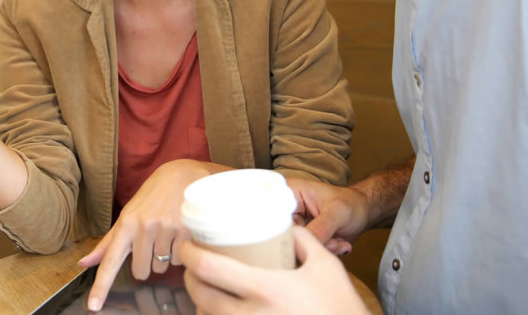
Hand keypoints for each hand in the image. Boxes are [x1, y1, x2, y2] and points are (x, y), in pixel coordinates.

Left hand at [79, 160, 225, 310]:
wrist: (183, 175)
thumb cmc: (152, 198)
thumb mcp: (128, 216)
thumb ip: (108, 243)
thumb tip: (83, 263)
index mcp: (126, 224)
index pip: (111, 261)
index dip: (101, 286)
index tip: (93, 307)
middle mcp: (144, 227)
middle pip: (142, 272)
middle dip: (148, 261)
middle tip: (153, 240)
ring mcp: (165, 229)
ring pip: (162, 267)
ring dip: (166, 256)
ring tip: (168, 232)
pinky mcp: (186, 231)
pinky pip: (180, 260)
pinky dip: (180, 252)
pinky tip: (180, 233)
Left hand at [177, 226, 368, 314]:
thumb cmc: (340, 305)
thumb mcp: (326, 264)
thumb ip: (302, 238)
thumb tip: (280, 221)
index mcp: (266, 290)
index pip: (209, 269)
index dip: (189, 254)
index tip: (187, 245)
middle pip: (200, 296)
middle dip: (189, 279)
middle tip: (192, 266)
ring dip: (200, 304)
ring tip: (205, 288)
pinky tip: (217, 312)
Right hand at [285, 178, 369, 254]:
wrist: (362, 213)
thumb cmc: (351, 204)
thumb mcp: (338, 212)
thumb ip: (321, 227)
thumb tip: (305, 241)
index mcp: (290, 192)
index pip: (275, 214)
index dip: (287, 230)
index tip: (308, 240)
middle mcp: (287, 209)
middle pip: (284, 233)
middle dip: (312, 243)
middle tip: (333, 243)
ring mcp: (294, 225)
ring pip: (296, 246)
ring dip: (320, 249)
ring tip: (338, 242)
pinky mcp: (302, 238)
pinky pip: (305, 251)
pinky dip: (323, 252)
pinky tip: (339, 245)